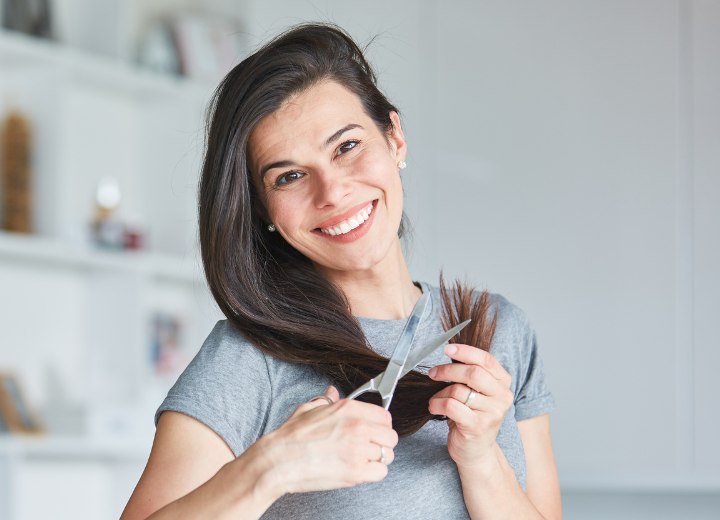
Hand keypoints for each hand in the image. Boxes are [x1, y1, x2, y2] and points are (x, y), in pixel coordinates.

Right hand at [254, 386, 398, 495]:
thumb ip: (326, 401)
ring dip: (377, 459)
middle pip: (390, 436)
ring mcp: (358, 450)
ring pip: (387, 455)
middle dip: (381, 443)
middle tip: (368, 448)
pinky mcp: (356, 472)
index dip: (380, 425)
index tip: (374, 431)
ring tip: (361, 460)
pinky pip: (381, 473)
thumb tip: (332, 392)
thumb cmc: (290, 437)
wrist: (278, 461)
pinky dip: (373, 474)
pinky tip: (359, 471)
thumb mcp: (309, 409)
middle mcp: (357, 427)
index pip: (384, 416)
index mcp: (349, 409)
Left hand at [427, 344, 512, 470]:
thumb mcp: (476, 392)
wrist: (476, 451)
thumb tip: (450, 352)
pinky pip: (451, 406)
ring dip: (440, 392)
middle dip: (448, 370)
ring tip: (436, 398)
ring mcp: (492, 413)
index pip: (486, 360)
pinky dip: (437, 404)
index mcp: (503, 383)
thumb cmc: (472, 416)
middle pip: (472, 373)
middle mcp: (502, 396)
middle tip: (433, 373)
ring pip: (458, 391)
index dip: (465, 352)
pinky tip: (434, 407)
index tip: (447, 349)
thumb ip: (470, 373)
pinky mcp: (478, 426)